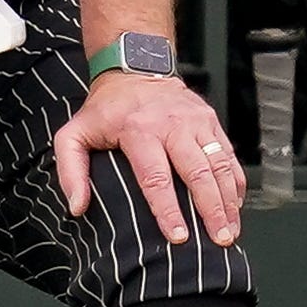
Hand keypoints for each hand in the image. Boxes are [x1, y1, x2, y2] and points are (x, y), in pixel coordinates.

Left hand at [54, 73, 246, 248]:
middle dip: (211, 210)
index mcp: (140, 130)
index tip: (178, 236)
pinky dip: (235, 182)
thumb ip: (71, 170)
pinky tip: (235, 206)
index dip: (168, 210)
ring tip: (231, 231)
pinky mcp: (210, 121)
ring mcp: (196, 122)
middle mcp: (173, 125)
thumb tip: (78, 206)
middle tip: (219, 240)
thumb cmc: (106, 108)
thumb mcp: (75, 133)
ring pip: (219, 165)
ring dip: (228, 201)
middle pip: (197, 173)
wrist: (135, 66)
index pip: (156, 177)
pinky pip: (228, 155)